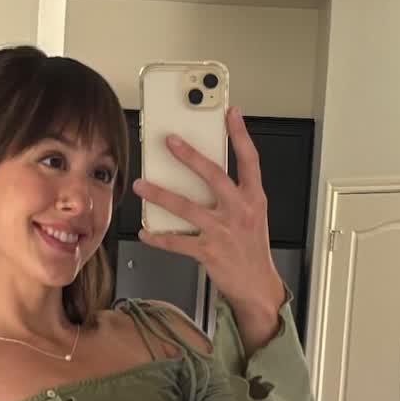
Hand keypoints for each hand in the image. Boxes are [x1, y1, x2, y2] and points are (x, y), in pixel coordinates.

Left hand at [133, 104, 283, 313]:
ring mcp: (223, 231)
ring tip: (141, 185)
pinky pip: (177, 242)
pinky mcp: (209, 251)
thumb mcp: (253, 217)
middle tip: (170, 141)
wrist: (257, 286)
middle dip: (189, 156)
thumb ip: (235, 195)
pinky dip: (158, 238)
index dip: (241, 135)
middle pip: (213, 175)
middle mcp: (240, 211)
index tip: (231, 114)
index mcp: (254, 199)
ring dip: (160, 194)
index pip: (250, 160)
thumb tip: (206, 175)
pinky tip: (146, 232)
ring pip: (186, 207)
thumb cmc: (252, 251)